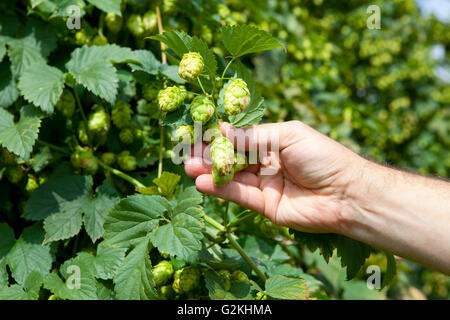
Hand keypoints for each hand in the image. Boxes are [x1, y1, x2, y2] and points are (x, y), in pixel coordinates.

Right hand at [184, 121, 364, 233]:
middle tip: (187, 154)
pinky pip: (240, 196)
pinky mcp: (266, 207)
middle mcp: (267, 164)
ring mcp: (266, 186)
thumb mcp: (287, 136)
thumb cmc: (322, 156)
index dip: (221, 137)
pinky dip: (221, 190)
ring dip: (210, 173)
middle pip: (233, 159)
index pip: (241, 139)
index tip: (199, 133)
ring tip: (188, 168)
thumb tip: (224, 129)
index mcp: (274, 143)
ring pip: (233, 178)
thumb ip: (254, 136)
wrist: (346, 194)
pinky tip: (203, 183)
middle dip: (210, 156)